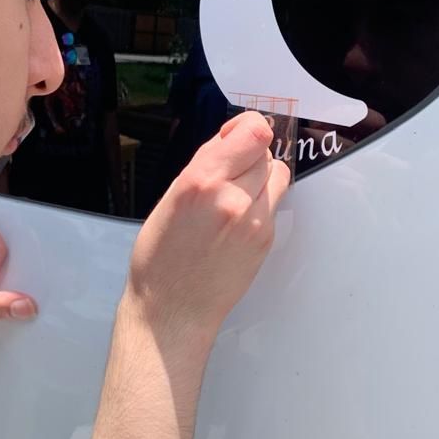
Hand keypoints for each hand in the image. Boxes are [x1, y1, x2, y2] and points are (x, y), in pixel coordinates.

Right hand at [127, 111, 289, 342]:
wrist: (173, 310)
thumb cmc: (160, 259)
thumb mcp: (169, 198)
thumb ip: (203, 165)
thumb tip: (228, 140)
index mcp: (200, 181)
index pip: (253, 131)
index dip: (247, 127)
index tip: (235, 136)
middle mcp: (232, 197)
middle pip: (266, 150)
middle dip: (250, 154)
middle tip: (231, 171)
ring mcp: (254, 220)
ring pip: (277, 174)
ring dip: (261, 176)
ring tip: (238, 195)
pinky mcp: (266, 239)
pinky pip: (274, 203)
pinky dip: (261, 203)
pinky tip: (238, 220)